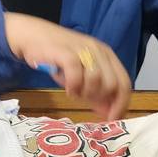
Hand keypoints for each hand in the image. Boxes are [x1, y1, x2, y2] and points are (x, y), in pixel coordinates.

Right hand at [5, 12, 131, 119]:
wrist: (32, 36)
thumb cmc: (58, 58)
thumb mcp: (81, 75)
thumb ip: (97, 93)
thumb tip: (109, 113)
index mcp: (107, 55)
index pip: (124, 83)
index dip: (121, 104)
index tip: (113, 120)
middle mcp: (99, 51)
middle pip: (112, 85)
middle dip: (99, 99)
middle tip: (83, 99)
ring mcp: (83, 50)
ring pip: (96, 81)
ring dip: (84, 93)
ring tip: (72, 91)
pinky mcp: (67, 52)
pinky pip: (77, 75)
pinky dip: (73, 86)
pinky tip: (67, 89)